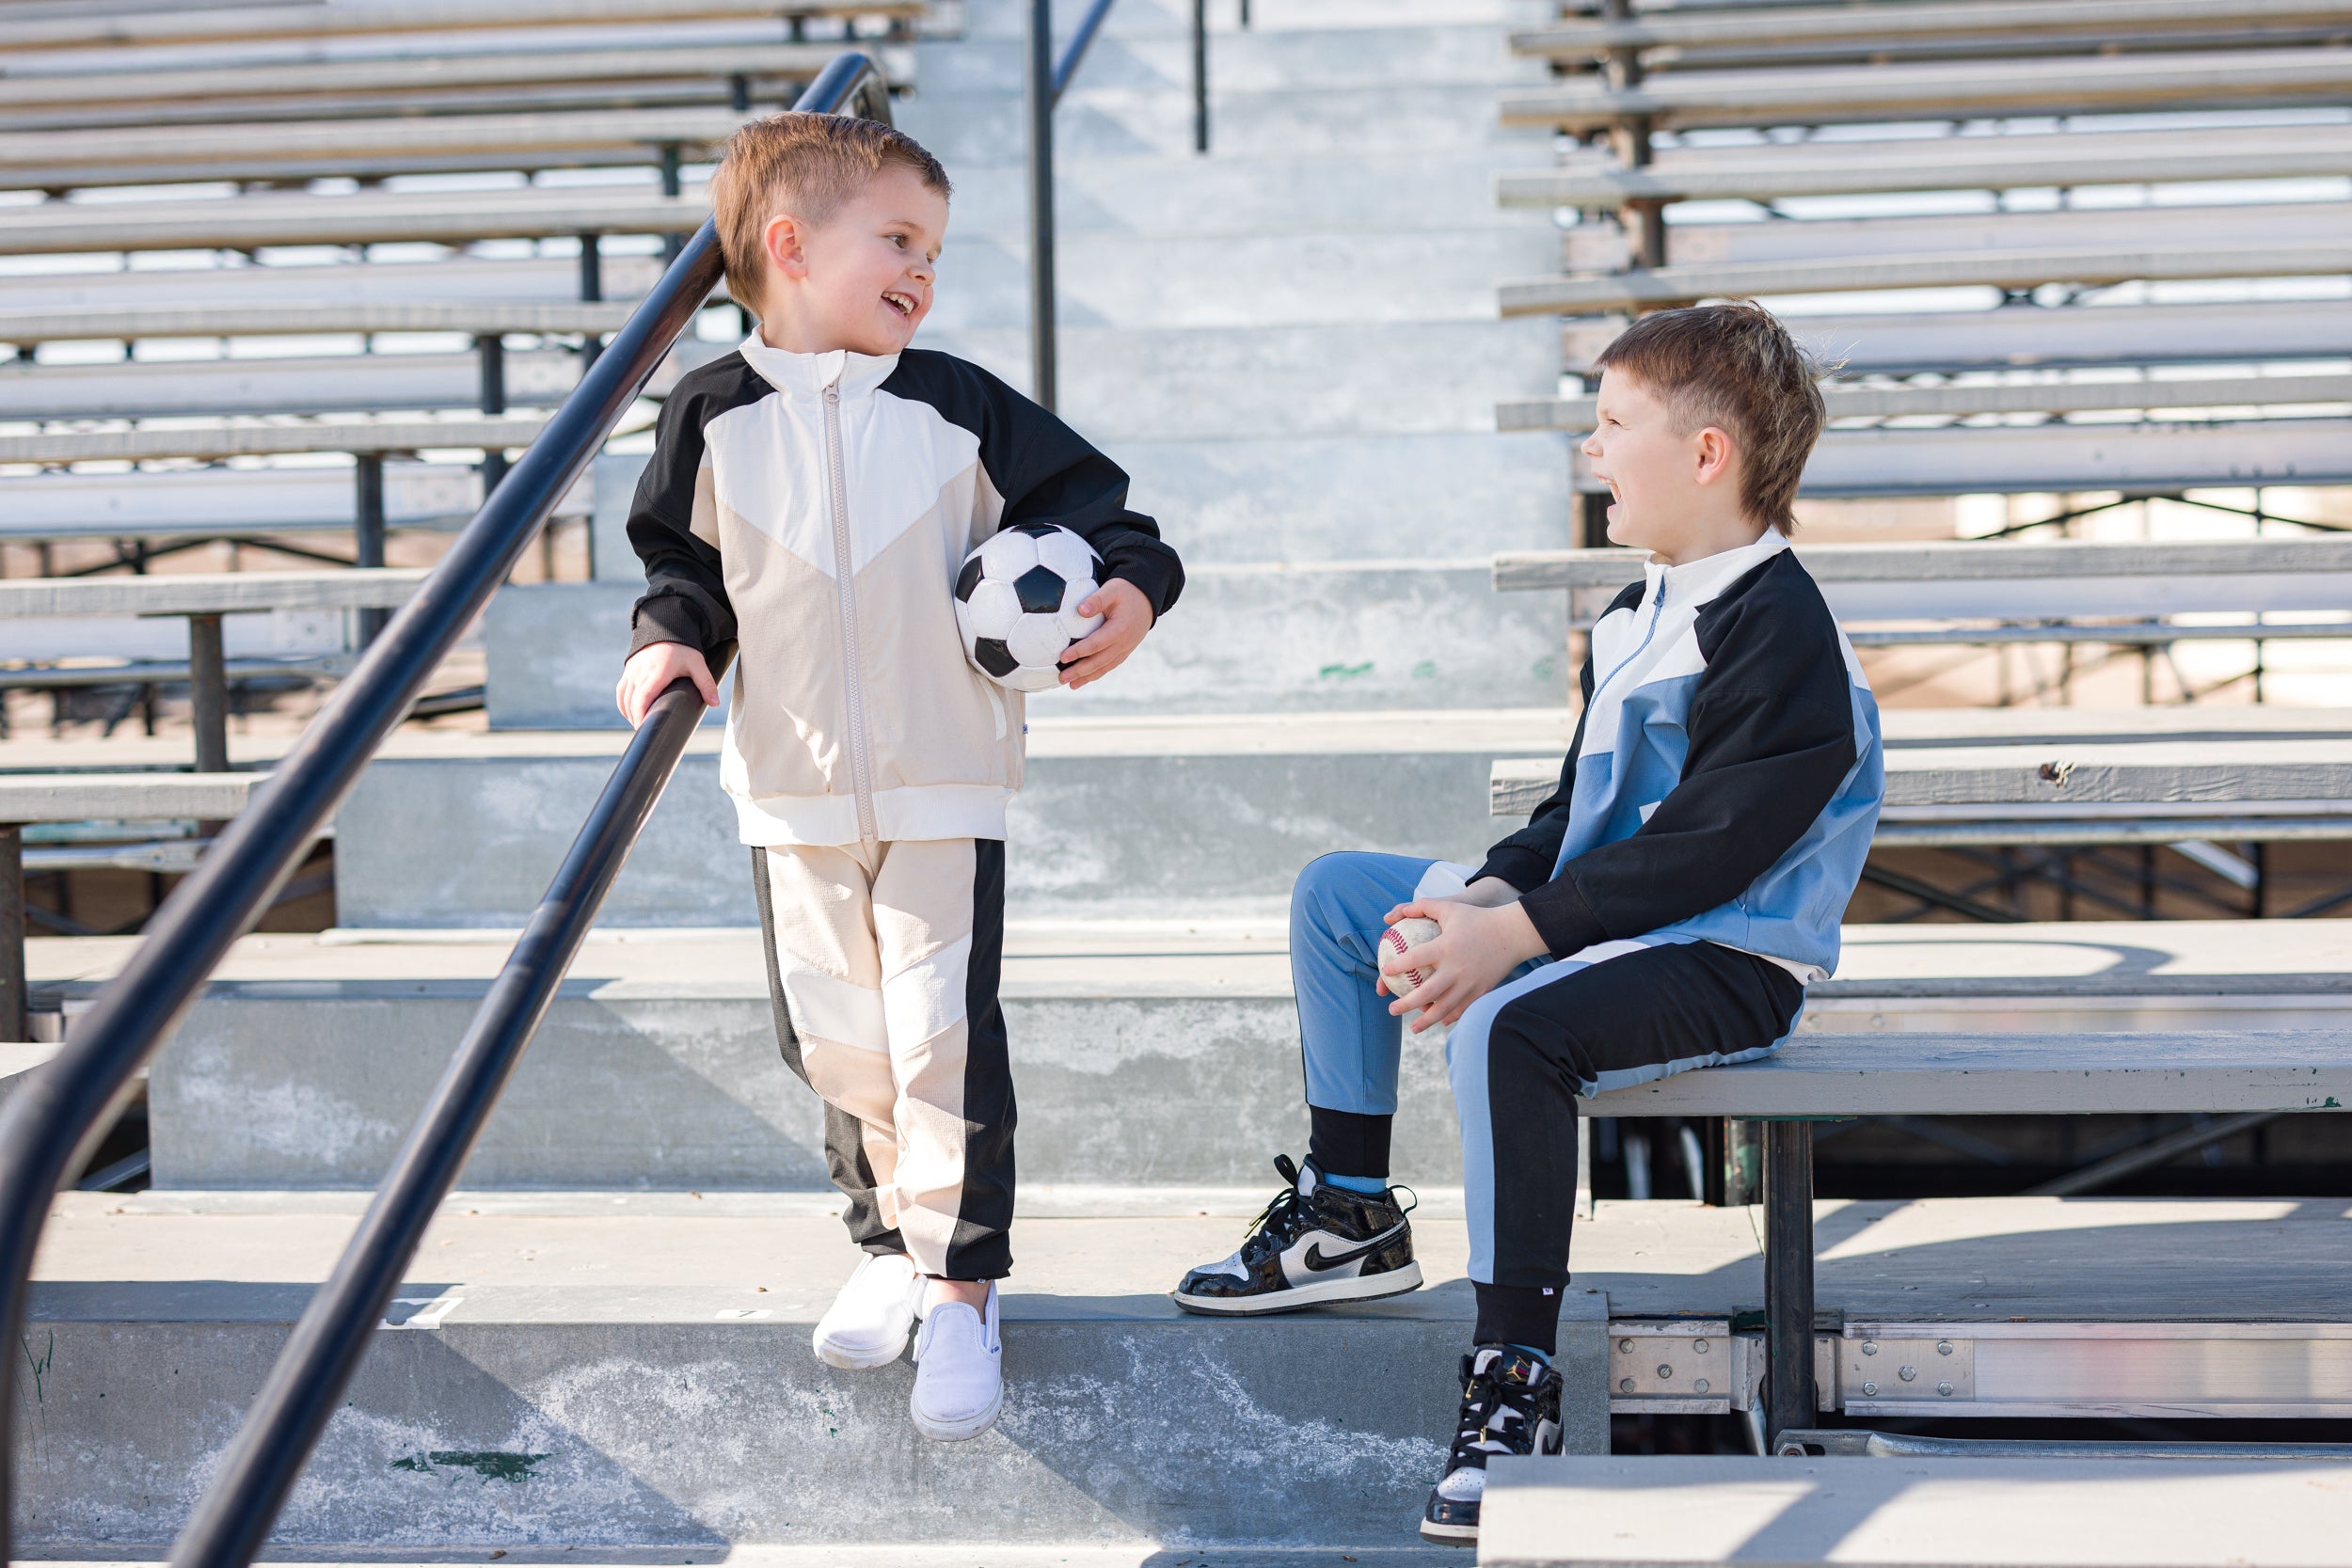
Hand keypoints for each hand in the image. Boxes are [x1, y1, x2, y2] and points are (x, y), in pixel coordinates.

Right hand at [615, 640, 717, 725]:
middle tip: (646, 731)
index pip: (643, 698)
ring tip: (640, 724)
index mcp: (657, 673)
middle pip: (632, 701)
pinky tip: (630, 713)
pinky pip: (621, 691)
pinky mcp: (628, 670)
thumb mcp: (697, 664)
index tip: (644, 727)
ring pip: (624, 697)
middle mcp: (640, 672)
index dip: (641, 714)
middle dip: (636, 718)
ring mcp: (632, 671)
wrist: (666, 627)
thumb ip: (706, 684)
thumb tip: (715, 703)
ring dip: (629, 713)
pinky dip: (623, 704)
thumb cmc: (682, 647)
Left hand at [1058, 576, 1153, 689]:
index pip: (1096, 644)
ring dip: (1087, 677)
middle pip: (1099, 661)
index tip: (1063, 657)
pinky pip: (1110, 665)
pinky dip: (1097, 673)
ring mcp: (1125, 649)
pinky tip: (1084, 679)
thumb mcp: (1112, 589)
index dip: (1079, 652)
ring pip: (1104, 667)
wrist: (1147, 599)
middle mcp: (1124, 643)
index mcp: (1119, 629)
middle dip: (1079, 671)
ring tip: (1071, 685)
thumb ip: (1097, 599)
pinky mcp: (1124, 651)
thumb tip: (1080, 609)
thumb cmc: (1127, 592)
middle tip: (1062, 678)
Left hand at [1376, 895, 1549, 1033]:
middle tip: (1391, 1010)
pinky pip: (1462, 1009)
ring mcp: (1469, 983)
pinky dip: (1449, 1017)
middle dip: (1405, 1004)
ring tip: (1412, 1028)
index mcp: (1445, 947)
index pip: (1414, 959)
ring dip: (1426, 1021)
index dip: (1397, 966)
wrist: (1512, 934)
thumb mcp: (1450, 907)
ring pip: (1444, 1008)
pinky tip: (1439, 1021)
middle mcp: (1456, 968)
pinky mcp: (1481, 992)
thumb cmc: (1478, 919)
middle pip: (1425, 993)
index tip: (1385, 973)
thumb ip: (1423, 906)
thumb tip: (1397, 913)